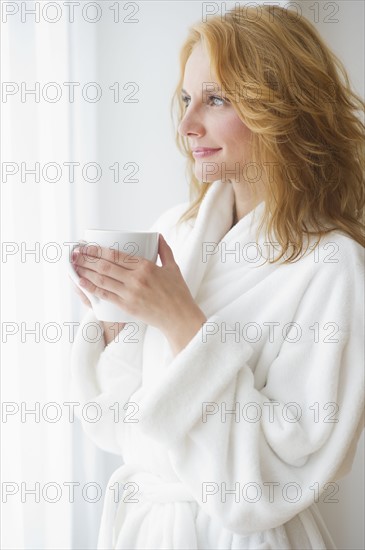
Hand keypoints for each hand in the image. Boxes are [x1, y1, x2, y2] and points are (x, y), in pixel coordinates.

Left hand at [71, 234, 205, 338]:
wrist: (179, 317)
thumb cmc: (178, 293)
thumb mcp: (173, 267)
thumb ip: (164, 250)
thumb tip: (158, 236)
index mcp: (146, 266)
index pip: (117, 255)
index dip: (98, 249)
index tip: (87, 245)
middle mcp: (136, 278)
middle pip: (106, 265)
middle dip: (87, 258)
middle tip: (75, 253)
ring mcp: (130, 293)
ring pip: (102, 279)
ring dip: (85, 271)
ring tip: (73, 265)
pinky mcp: (127, 306)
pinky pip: (106, 295)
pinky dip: (91, 288)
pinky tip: (81, 282)